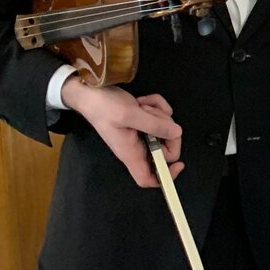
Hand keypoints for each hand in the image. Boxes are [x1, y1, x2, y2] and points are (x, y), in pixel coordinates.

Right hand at [60, 76, 182, 188]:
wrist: (89, 91)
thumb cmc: (104, 106)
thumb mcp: (129, 114)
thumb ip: (153, 125)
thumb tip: (177, 133)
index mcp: (131, 153)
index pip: (148, 179)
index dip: (165, 176)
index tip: (180, 163)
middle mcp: (137, 146)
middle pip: (165, 149)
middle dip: (166, 130)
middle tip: (154, 115)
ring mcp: (141, 132)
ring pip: (165, 129)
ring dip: (158, 113)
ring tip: (141, 105)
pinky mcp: (143, 120)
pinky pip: (160, 115)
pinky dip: (156, 105)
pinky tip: (142, 100)